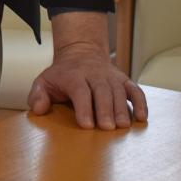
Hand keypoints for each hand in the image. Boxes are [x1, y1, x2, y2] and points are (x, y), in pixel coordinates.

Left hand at [26, 11, 147, 129]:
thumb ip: (37, 95)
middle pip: (102, 91)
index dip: (83, 108)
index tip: (86, 125)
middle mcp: (94, 75)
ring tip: (123, 126)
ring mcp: (111, 77)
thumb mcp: (44, 81)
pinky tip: (142, 118)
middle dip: (105, 110)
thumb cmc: (61, 75)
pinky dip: (141, 103)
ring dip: (122, 109)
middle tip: (107, 128)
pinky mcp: (124, 80)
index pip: (80, 91)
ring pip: (118, 92)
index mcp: (74, 76)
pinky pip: (135, 90)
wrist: (81, 53)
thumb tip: (38, 109)